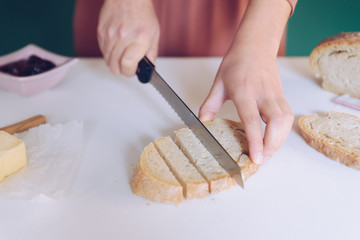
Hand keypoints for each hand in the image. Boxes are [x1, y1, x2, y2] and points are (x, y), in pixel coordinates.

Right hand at [97, 0, 159, 75]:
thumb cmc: (142, 14)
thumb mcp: (154, 34)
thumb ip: (151, 54)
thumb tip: (148, 69)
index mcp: (139, 38)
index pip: (127, 66)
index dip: (129, 72)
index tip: (133, 71)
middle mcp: (122, 37)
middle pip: (114, 66)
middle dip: (122, 70)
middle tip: (127, 65)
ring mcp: (109, 35)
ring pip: (107, 61)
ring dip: (115, 62)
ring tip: (122, 55)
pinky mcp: (101, 32)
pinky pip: (102, 51)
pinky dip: (109, 53)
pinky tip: (116, 47)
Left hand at [199, 46, 293, 164]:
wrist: (255, 45)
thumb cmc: (236, 63)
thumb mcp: (218, 83)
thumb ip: (209, 105)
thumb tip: (202, 124)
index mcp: (244, 91)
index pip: (252, 120)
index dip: (255, 141)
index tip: (256, 158)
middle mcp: (263, 94)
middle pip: (276, 123)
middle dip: (272, 146)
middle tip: (262, 161)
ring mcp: (275, 94)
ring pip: (286, 121)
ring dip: (280, 141)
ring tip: (268, 154)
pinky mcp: (282, 96)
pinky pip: (288, 116)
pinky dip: (284, 132)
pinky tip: (274, 140)